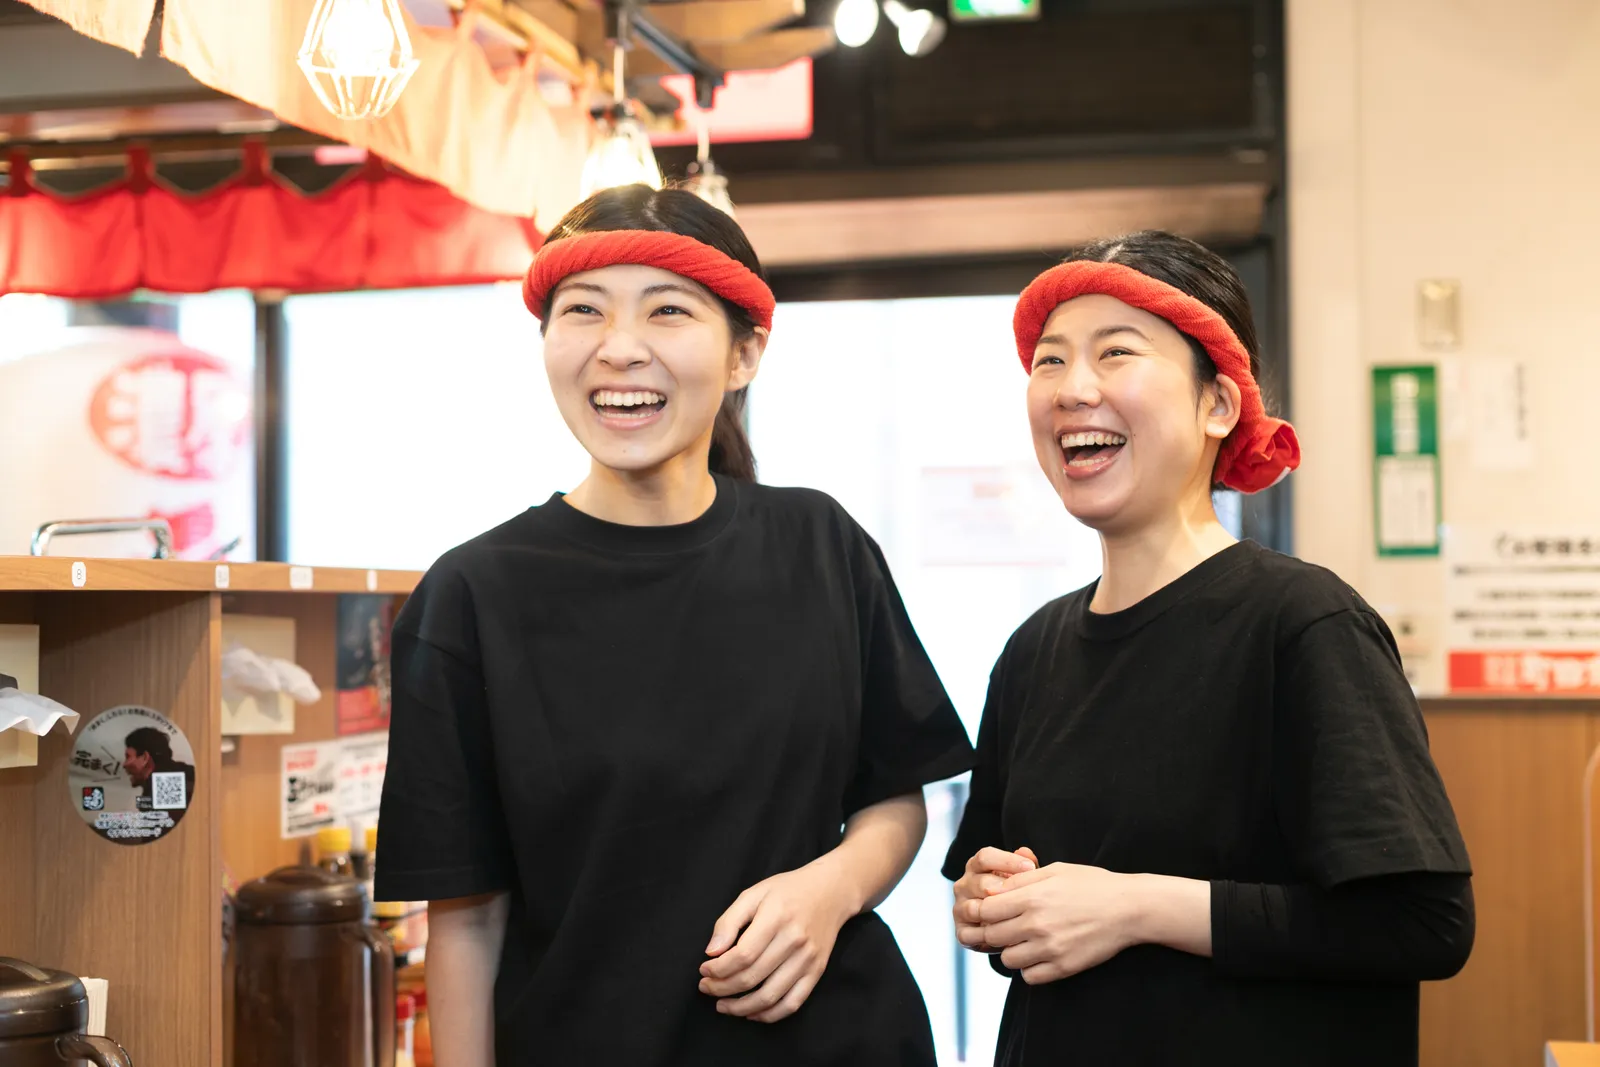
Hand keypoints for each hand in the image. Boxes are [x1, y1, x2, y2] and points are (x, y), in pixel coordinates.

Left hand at [699, 859, 855, 1022]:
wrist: (831, 891)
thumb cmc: (787, 891)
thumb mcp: (754, 893)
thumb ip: (729, 921)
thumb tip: (711, 952)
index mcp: (776, 918)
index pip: (742, 955)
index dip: (718, 969)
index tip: (704, 970)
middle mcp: (794, 941)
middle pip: (752, 977)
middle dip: (722, 988)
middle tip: (706, 988)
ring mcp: (808, 959)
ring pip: (770, 996)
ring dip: (741, 1007)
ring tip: (722, 1005)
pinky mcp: (817, 972)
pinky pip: (792, 1003)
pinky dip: (769, 1015)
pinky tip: (751, 1013)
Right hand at [952, 847, 1036, 951]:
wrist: (1011, 927)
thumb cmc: (1017, 898)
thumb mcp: (1024, 881)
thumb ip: (1025, 866)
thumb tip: (1025, 852)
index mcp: (976, 867)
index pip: (985, 857)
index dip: (1007, 861)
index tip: (1031, 867)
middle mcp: (964, 885)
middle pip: (980, 883)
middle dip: (1004, 890)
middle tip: (1026, 895)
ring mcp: (960, 908)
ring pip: (973, 909)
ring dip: (994, 915)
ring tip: (1017, 917)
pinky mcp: (962, 931)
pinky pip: (969, 934)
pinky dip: (986, 937)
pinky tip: (1007, 937)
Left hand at [968, 862, 1141, 984]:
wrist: (1128, 908)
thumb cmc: (1091, 884)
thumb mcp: (1054, 871)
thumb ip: (1020, 880)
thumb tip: (991, 888)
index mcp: (1031, 897)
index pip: (985, 910)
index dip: (983, 910)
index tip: (993, 910)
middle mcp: (1037, 924)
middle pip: (992, 936)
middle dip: (994, 930)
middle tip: (1007, 926)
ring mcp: (1050, 948)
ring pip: (1008, 959)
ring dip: (1011, 950)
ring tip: (1025, 941)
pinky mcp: (1064, 967)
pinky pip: (1030, 977)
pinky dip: (1030, 968)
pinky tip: (1040, 955)